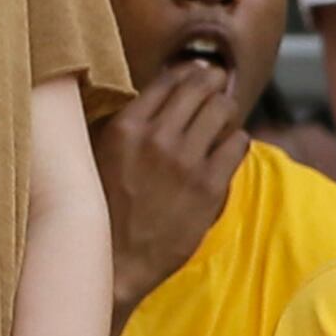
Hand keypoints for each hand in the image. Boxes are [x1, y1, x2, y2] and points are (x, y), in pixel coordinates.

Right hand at [96, 61, 246, 314]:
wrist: (116, 263)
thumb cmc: (103, 213)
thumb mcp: (97, 159)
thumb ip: (120, 126)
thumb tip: (145, 99)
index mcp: (126, 128)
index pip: (168, 80)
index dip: (187, 73)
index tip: (194, 75)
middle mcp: (157, 138)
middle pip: (200, 87)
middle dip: (212, 82)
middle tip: (216, 86)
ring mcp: (186, 162)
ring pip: (223, 109)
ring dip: (226, 110)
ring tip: (222, 119)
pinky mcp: (209, 187)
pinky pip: (238, 144)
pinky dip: (236, 141)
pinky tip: (227, 149)